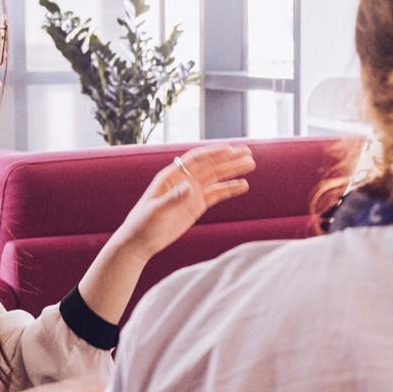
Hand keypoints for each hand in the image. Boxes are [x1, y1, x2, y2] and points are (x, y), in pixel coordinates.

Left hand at [110, 144, 255, 261]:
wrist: (140, 241)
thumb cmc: (143, 224)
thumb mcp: (156, 211)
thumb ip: (173, 198)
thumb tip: (189, 186)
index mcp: (171, 176)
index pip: (196, 160)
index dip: (214, 154)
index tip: (230, 150)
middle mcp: (183, 180)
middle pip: (210, 166)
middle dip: (229, 159)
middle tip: (248, 153)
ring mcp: (191, 193)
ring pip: (216, 178)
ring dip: (233, 170)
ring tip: (251, 164)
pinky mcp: (196, 206)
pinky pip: (216, 194)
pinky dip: (230, 189)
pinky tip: (243, 185)